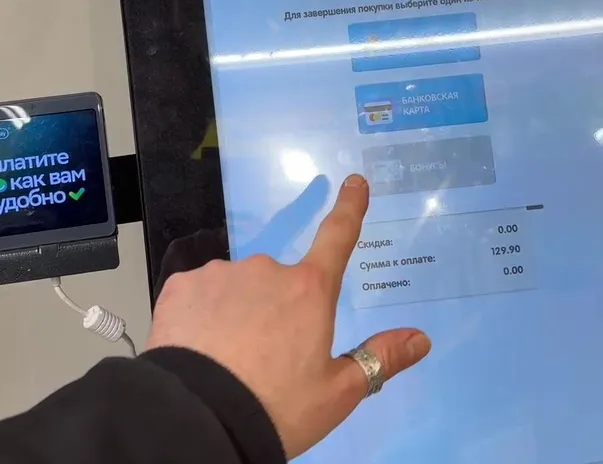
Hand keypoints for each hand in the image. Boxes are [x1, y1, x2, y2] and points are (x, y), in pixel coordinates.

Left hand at [145, 175, 432, 458]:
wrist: (198, 420)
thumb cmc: (276, 407)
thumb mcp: (337, 392)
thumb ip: (379, 358)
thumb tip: (420, 339)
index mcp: (310, 290)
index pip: (338, 238)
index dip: (349, 209)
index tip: (354, 182)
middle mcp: (267, 270)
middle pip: (280, 283)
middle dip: (277, 311)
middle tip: (269, 359)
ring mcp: (221, 273)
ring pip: (238, 289)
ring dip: (238, 314)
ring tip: (231, 361)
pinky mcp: (182, 286)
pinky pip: (200, 296)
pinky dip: (203, 318)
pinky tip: (201, 350)